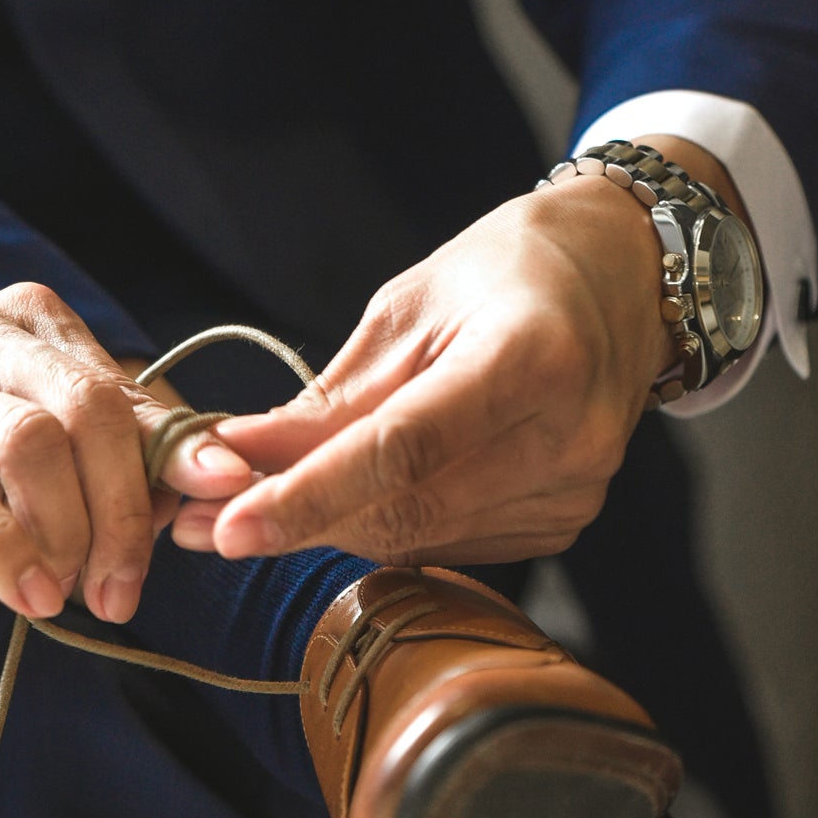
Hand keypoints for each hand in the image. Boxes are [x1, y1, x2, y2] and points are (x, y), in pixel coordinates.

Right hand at [0, 283, 252, 622]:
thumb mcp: (10, 456)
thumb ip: (94, 459)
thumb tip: (196, 491)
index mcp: (22, 327)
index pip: (129, 392)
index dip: (180, 463)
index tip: (212, 522)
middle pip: (93, 409)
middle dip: (129, 511)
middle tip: (126, 587)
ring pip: (33, 443)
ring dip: (71, 533)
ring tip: (69, 594)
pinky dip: (8, 551)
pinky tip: (26, 593)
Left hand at [172, 173, 677, 566]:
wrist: (619, 281)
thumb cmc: (506, 273)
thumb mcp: (406, 309)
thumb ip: (327, 399)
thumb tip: (233, 458)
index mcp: (532, 358)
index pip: (402, 451)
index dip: (307, 497)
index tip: (228, 530)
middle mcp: (566, 438)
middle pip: (403, 510)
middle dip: (294, 521)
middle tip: (197, 524)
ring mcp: (573, 491)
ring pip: (415, 539)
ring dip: (325, 529)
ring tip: (250, 511)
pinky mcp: (562, 522)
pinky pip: (443, 544)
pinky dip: (380, 528)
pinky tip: (340, 503)